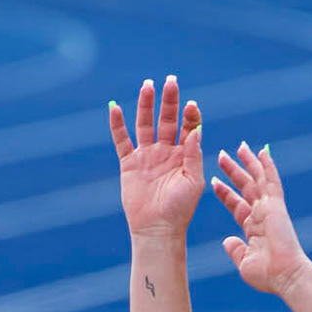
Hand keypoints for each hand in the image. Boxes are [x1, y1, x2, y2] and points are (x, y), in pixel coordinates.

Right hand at [110, 76, 203, 238]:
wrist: (157, 230)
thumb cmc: (180, 210)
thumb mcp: (193, 182)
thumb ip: (194, 155)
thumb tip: (196, 130)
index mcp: (183, 155)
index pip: (187, 127)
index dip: (189, 115)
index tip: (191, 104)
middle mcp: (165, 152)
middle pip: (166, 119)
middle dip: (169, 100)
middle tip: (171, 81)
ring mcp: (146, 156)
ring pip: (145, 124)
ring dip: (146, 104)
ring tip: (148, 85)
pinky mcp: (129, 164)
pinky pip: (122, 141)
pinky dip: (117, 125)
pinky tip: (115, 108)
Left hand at [213, 142, 309, 294]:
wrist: (285, 276)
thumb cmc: (267, 275)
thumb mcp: (244, 261)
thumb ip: (235, 249)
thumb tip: (227, 240)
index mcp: (253, 228)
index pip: (236, 205)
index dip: (225, 193)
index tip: (214, 181)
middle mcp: (261, 215)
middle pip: (245, 187)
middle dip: (233, 171)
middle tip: (223, 155)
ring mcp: (269, 209)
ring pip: (257, 179)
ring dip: (248, 162)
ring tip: (239, 146)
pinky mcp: (276, 206)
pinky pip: (271, 181)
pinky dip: (268, 166)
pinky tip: (263, 152)